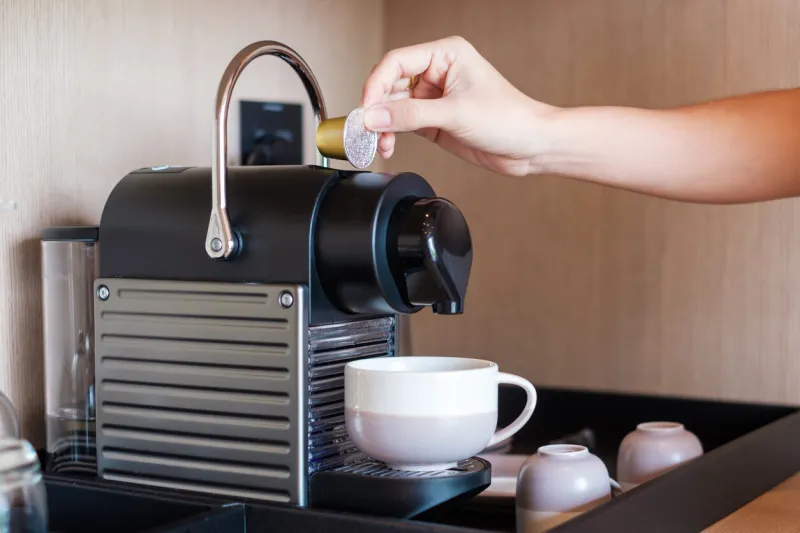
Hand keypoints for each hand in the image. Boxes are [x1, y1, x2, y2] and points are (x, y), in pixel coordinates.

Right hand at [360, 36, 556, 176]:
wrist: (530, 146)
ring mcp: (434, 98)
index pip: (396, 62)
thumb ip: (410, 115)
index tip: (366, 109)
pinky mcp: (434, 120)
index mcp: (445, 55)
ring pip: (393, 107)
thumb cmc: (509, 118)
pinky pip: (402, 123)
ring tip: (380, 143)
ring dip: (383, 125)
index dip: (376, 85)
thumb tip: (373, 116)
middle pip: (390, 84)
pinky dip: (392, 134)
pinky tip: (389, 145)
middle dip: (377, 109)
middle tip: (367, 130)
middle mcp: (437, 73)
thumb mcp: (455, 114)